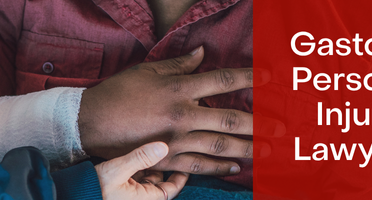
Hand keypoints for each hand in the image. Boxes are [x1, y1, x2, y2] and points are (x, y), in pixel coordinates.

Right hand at [79, 46, 254, 174]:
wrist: (90, 123)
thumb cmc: (117, 93)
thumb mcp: (146, 71)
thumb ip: (177, 65)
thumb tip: (201, 54)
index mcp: (178, 88)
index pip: (222, 81)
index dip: (249, 78)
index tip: (270, 78)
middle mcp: (182, 115)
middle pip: (229, 118)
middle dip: (258, 123)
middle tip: (281, 127)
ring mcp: (176, 140)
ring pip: (220, 145)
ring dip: (247, 148)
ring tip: (268, 150)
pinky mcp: (167, 159)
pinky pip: (200, 165)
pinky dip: (220, 167)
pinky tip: (236, 168)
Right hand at [96, 142, 188, 199]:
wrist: (71, 195)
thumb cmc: (93, 188)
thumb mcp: (117, 170)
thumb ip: (141, 157)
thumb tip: (165, 146)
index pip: (171, 189)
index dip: (179, 175)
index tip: (183, 159)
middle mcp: (138, 199)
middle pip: (158, 181)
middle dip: (161, 165)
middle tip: (166, 145)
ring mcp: (127, 194)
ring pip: (145, 177)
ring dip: (147, 164)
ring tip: (149, 145)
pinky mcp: (117, 189)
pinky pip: (132, 177)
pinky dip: (135, 166)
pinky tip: (133, 152)